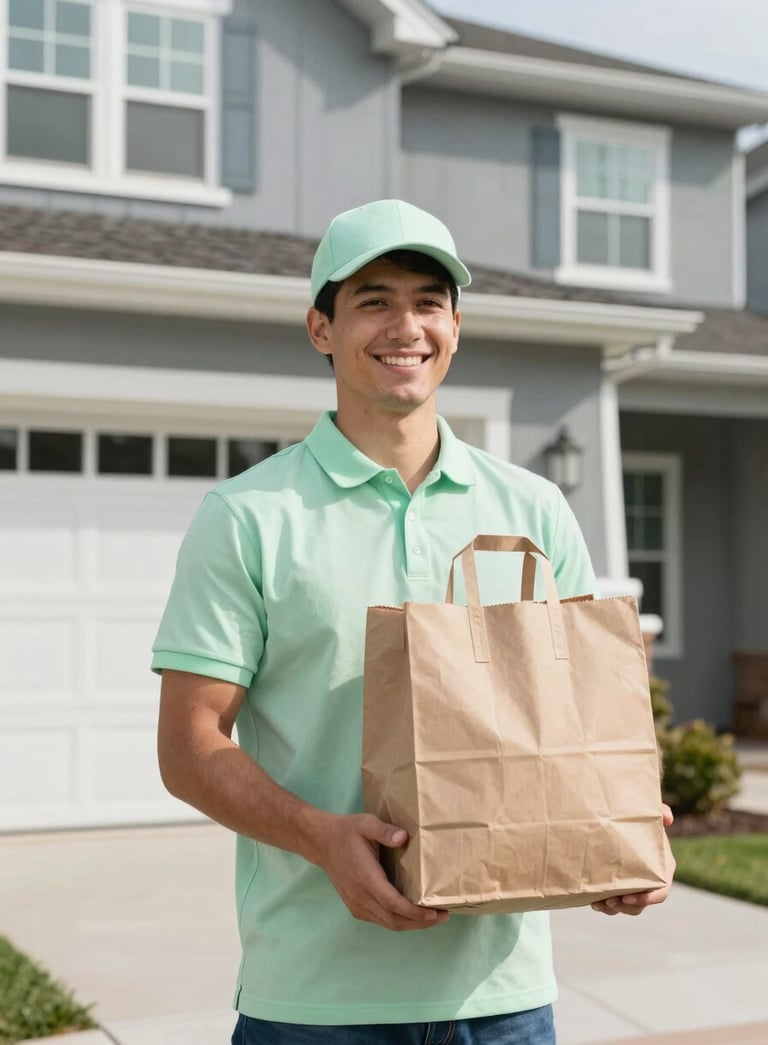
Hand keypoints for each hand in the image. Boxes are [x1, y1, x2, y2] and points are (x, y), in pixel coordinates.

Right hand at [314, 813, 448, 931]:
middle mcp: (360, 896)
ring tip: (432, 918)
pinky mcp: (355, 907)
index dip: (416, 912)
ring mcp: (356, 904)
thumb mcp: (366, 824)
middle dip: (420, 922)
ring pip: (387, 923)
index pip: (394, 904)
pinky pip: (379, 920)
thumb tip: (403, 837)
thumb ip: (385, 831)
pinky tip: (411, 914)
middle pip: (394, 920)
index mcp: (366, 877)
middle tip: (443, 917)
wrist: (322, 843)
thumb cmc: (347, 832)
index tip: (435, 913)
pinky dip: (397, 921)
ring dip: (411, 924)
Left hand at [591, 803, 675, 916]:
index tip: (628, 898)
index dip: (648, 899)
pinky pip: (616, 905)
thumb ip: (659, 812)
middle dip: (626, 907)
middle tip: (609, 900)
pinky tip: (593, 902)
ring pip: (628, 908)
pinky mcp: (623, 888)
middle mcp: (651, 880)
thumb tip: (667, 817)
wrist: (622, 824)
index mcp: (662, 868)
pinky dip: (605, 906)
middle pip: (642, 904)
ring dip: (614, 908)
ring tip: (598, 902)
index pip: (661, 891)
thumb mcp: (648, 815)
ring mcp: (637, 886)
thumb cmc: (639, 820)